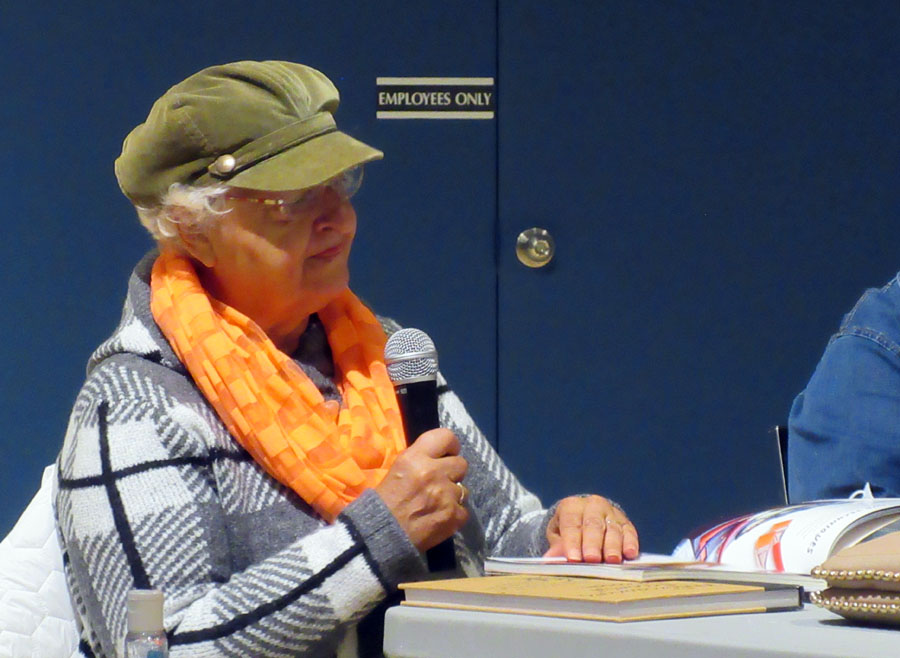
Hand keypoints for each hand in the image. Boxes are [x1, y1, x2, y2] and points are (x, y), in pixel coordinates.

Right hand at [375, 428, 468, 551]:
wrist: (380, 537)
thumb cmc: (383, 503)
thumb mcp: (397, 470)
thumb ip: (419, 461)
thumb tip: (437, 458)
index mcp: (415, 458)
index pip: (446, 436)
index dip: (450, 445)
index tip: (447, 453)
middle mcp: (434, 472)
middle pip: (461, 463)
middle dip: (453, 472)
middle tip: (441, 481)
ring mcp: (446, 495)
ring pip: (464, 489)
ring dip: (453, 495)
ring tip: (437, 504)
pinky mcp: (454, 516)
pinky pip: (464, 511)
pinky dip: (454, 515)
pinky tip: (440, 518)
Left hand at [543, 495, 638, 562]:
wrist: (585, 517)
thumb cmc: (569, 529)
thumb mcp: (558, 534)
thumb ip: (557, 546)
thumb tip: (550, 560)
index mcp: (572, 506)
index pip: (571, 524)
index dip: (572, 542)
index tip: (573, 558)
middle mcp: (593, 506)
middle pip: (593, 525)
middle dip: (593, 544)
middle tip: (592, 559)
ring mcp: (611, 513)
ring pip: (612, 529)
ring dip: (612, 546)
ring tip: (612, 560)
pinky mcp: (626, 523)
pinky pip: (629, 532)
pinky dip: (630, 543)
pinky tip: (630, 554)